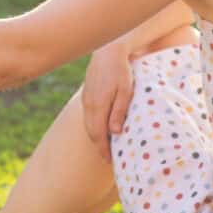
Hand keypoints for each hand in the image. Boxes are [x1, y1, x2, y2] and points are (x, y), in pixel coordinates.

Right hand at [81, 43, 134, 162]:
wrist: (107, 51)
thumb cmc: (121, 71)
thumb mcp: (126, 91)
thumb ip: (119, 112)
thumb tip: (115, 133)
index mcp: (98, 106)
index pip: (98, 135)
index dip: (104, 149)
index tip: (110, 160)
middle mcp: (89, 105)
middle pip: (91, 132)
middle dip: (99, 147)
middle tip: (108, 158)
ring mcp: (86, 100)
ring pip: (88, 125)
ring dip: (96, 137)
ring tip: (106, 146)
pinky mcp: (87, 95)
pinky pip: (88, 116)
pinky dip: (94, 126)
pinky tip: (102, 128)